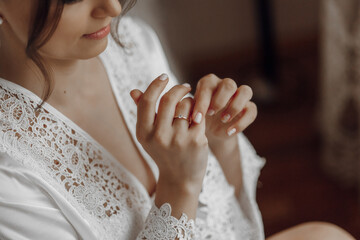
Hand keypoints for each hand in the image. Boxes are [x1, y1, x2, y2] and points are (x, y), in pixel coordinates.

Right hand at [129, 74, 208, 192]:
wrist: (181, 179)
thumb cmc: (164, 153)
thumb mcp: (149, 136)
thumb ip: (143, 113)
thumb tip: (134, 91)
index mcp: (144, 133)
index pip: (148, 101)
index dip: (156, 84)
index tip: (165, 76)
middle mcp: (159, 137)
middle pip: (169, 99)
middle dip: (178, 89)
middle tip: (186, 86)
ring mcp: (178, 139)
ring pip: (186, 105)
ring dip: (190, 102)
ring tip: (191, 109)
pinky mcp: (196, 141)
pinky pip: (199, 114)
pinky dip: (199, 112)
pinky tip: (199, 116)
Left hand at [191, 73, 256, 142]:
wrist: (210, 132)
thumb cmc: (199, 119)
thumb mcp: (193, 115)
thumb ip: (192, 111)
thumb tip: (194, 115)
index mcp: (209, 83)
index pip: (208, 84)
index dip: (203, 101)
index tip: (197, 118)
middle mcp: (225, 85)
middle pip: (229, 84)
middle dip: (220, 100)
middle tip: (211, 114)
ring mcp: (239, 95)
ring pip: (245, 91)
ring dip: (234, 107)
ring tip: (223, 120)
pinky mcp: (249, 108)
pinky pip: (252, 110)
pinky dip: (241, 122)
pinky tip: (229, 132)